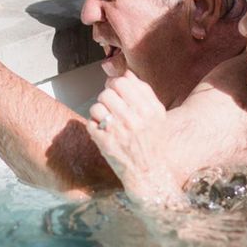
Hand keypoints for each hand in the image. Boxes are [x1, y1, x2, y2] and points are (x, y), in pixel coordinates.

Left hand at [87, 71, 185, 206]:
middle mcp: (134, 119)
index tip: (116, 93)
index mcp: (148, 109)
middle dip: (106, 98)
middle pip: (106, 93)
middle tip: (111, 108)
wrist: (148, 173)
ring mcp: (118, 132)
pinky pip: (90, 123)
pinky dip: (94, 126)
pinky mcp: (105, 143)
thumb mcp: (157, 114)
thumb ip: (143, 91)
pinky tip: (103, 132)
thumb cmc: (152, 141)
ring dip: (99, 112)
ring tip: (107, 121)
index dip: (115, 85)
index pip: (122, 82)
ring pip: (96, 107)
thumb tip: (126, 73)